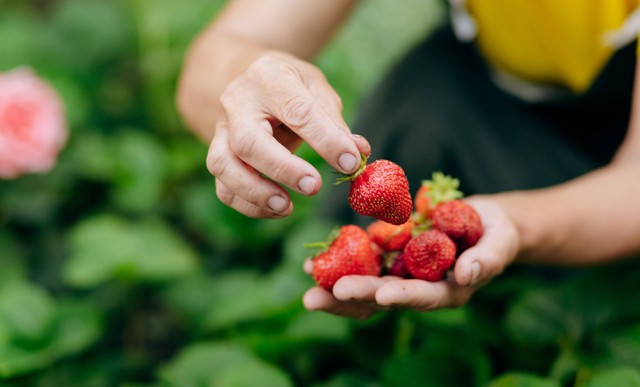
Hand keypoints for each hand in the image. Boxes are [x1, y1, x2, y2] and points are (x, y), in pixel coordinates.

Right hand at [206, 52, 369, 217]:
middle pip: (248, 141)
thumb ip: (334, 122)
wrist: (249, 80)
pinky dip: (248, 205)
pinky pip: (224, 187)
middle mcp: (237, 102)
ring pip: (224, 166)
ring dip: (255, 192)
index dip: (326, 140)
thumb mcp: (316, 88)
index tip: (350, 163)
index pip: (298, 111)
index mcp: (269, 77)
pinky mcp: (216, 155)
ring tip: (286, 207)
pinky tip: (277, 209)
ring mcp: (220, 130)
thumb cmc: (290, 86)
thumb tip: (358, 153)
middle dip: (283, 169)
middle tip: (314, 187)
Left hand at [302, 196, 520, 318]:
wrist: (483, 222)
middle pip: (381, 299)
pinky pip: (360, 260)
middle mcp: (418, 288)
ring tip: (307, 278)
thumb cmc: (498, 234)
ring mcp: (400, 273)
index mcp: (446, 292)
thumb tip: (468, 274)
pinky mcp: (388, 255)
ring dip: (334, 284)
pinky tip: (313, 261)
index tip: (380, 295)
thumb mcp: (499, 243)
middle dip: (350, 298)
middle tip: (317, 298)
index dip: (400, 296)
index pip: (420, 298)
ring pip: (364, 284)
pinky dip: (338, 260)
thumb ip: (486, 259)